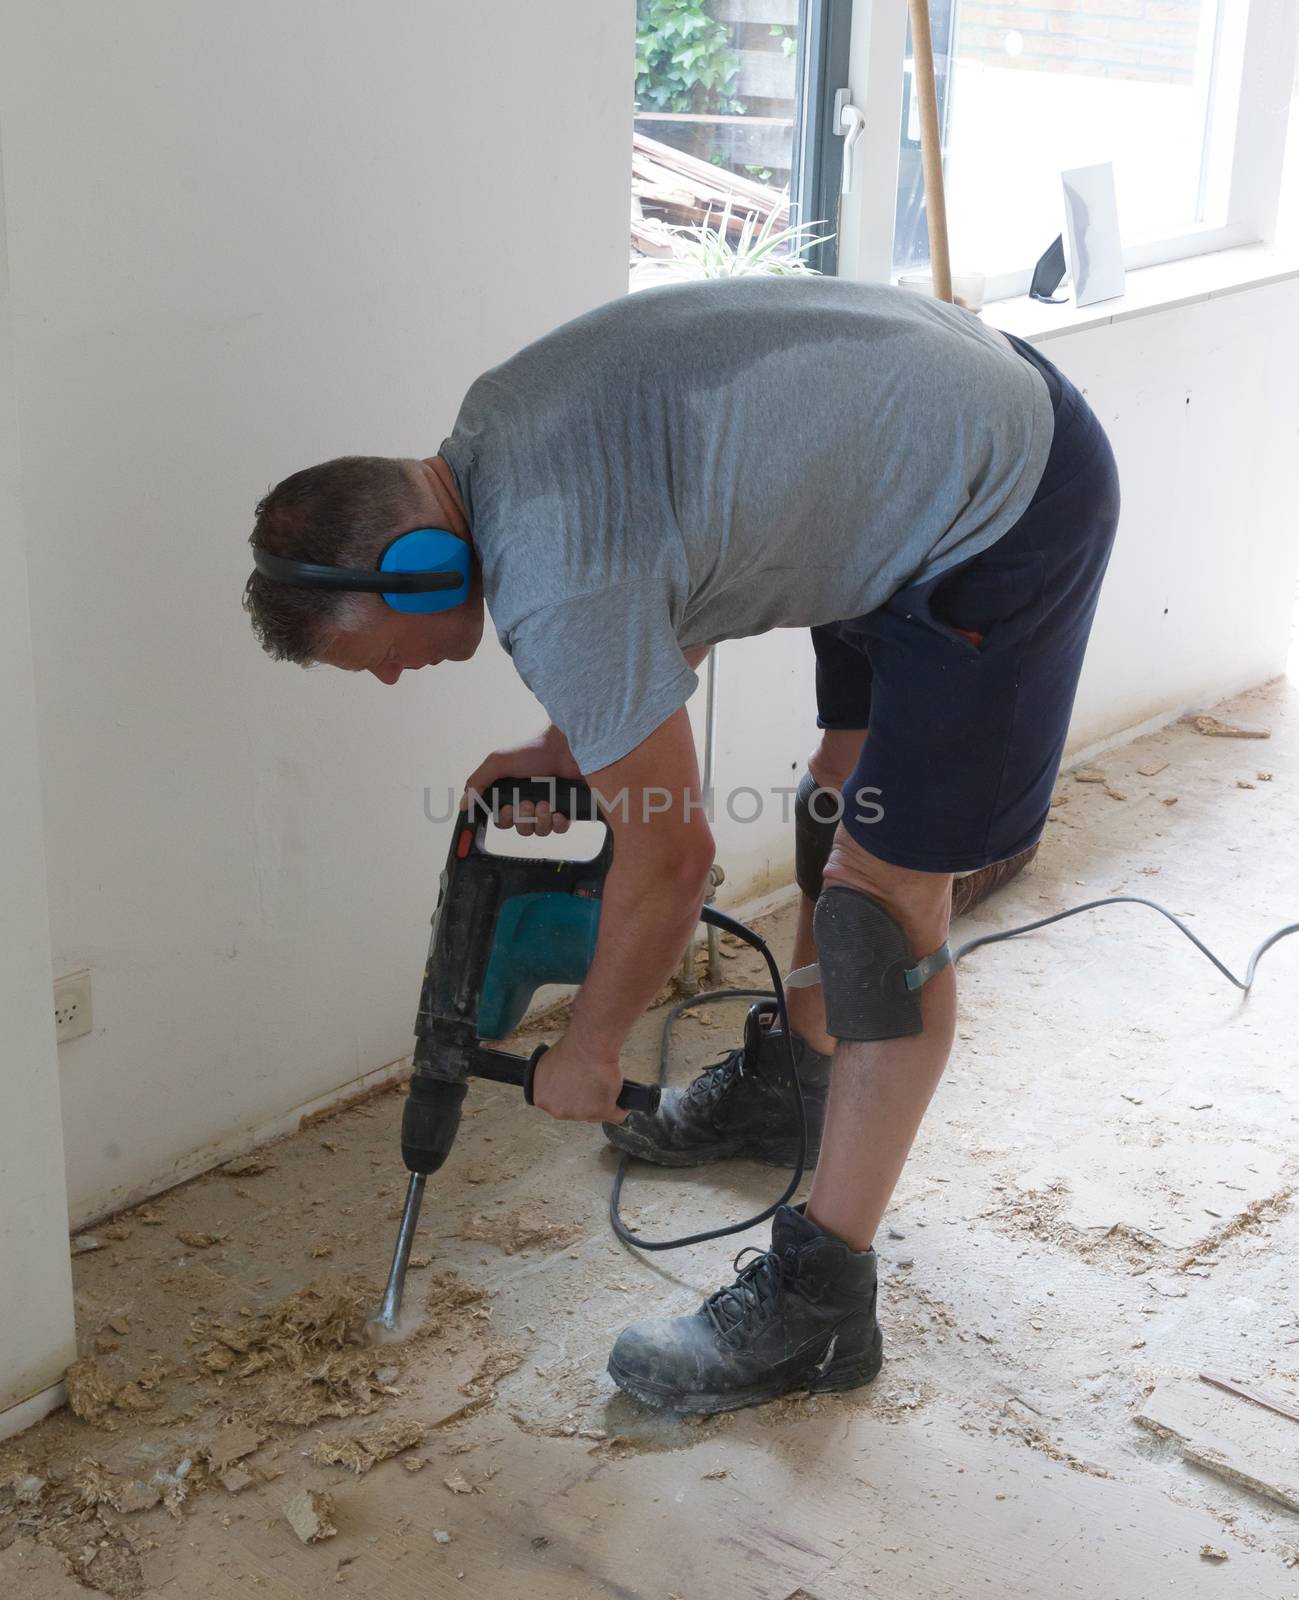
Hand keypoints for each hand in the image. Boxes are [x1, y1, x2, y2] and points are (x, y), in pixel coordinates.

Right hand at [462, 725, 580, 836]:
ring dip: (540, 820)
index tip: (507, 808)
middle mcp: (528, 802)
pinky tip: (557, 812)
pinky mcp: (565, 809)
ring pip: (539, 831)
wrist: (564, 747)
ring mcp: (547, 807)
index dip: (504, 819)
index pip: (502, 820)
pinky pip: (559, 829)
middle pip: (520, 829)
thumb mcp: (498, 763)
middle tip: (527, 803)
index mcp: (511, 794)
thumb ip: (478, 782)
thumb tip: (463, 804)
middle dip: (522, 819)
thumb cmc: (533, 751)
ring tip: (545, 803)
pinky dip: (557, 824)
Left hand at [530, 1034, 627, 1124]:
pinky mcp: (603, 1112)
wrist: (589, 1046)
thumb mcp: (546, 1064)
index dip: (568, 1094)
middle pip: (575, 1112)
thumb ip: (548, 1082)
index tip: (576, 1084)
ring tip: (603, 1083)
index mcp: (542, 1099)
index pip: (556, 1104)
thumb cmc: (571, 1049)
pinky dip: (620, 1109)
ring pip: (595, 1114)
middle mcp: (558, 1111)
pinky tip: (621, 1099)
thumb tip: (556, 1086)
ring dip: (601, 1103)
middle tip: (590, 1082)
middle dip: (583, 1100)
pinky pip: (616, 1116)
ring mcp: (580, 1115)